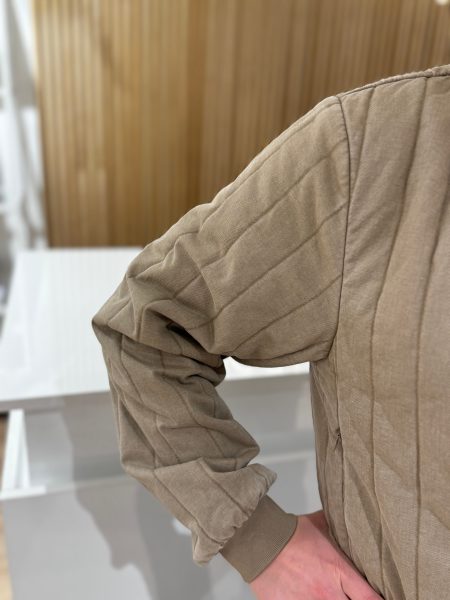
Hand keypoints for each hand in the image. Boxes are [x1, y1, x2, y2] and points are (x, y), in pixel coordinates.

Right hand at [249, 509, 383, 599]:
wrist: (260, 540)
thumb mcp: (321, 525)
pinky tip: (307, 595)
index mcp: (340, 572)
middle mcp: (328, 594)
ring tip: (323, 593)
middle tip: (349, 594)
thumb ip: (339, 529)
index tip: (381, 598)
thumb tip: (351, 519)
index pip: (371, 599)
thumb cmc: (290, 533)